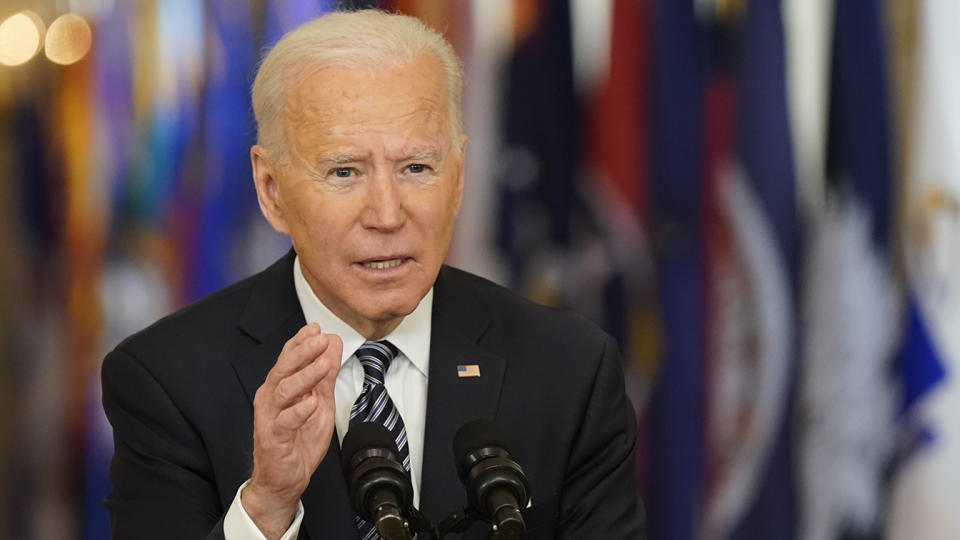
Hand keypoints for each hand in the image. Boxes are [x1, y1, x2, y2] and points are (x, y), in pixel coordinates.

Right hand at [242, 323, 341, 538]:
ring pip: (284, 390)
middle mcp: (271, 397)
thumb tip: (332, 345)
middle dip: (303, 352)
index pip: (289, 357)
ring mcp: (270, 417)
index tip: (316, 328)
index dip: (301, 341)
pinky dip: (298, 411)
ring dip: (305, 375)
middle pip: (284, 368)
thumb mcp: (320, 402)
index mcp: (281, 386)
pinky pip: (284, 421)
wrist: (285, 477)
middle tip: (321, 339)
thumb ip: (325, 376)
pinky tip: (310, 402)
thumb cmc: (298, 440)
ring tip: (322, 364)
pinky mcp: (272, 437)